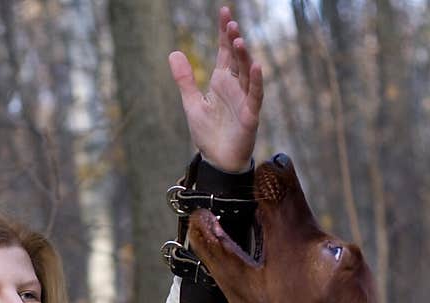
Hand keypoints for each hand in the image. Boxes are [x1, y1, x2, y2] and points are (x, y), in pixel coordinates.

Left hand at [169, 6, 262, 172]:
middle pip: (237, 58)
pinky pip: (255, 95)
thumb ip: (184, 79)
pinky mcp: (250, 115)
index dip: (224, 32)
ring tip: (238, 40)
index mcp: (222, 82)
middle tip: (230, 22)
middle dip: (234, 40)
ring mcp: (244, 100)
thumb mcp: (191, 103)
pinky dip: (256, 81)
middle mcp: (235, 87)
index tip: (224, 11)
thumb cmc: (208, 133)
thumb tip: (174, 52)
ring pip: (247, 73)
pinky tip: (256, 66)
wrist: (217, 160)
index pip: (224, 52)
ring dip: (244, 56)